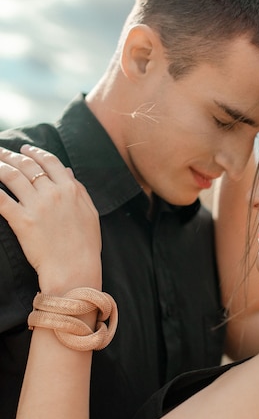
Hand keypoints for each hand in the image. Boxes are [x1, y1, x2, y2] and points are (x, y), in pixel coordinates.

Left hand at [0, 145, 101, 293]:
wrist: (75, 269)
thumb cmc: (86, 245)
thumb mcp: (90, 212)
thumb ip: (79, 189)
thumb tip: (67, 171)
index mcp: (70, 189)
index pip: (49, 161)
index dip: (35, 152)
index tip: (25, 148)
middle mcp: (53, 193)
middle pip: (27, 166)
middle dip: (11, 155)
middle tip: (1, 152)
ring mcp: (37, 206)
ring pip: (12, 177)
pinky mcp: (22, 221)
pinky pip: (2, 200)